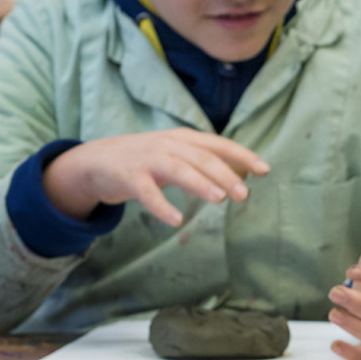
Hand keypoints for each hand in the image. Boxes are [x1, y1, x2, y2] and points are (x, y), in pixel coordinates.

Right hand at [41, 128, 269, 225]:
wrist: (95, 161)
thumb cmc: (145, 161)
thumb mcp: (176, 156)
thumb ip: (202, 163)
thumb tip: (238, 178)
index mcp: (183, 139)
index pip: (218, 144)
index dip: (242, 155)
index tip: (265, 170)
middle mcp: (168, 145)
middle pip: (202, 157)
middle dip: (226, 174)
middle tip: (245, 195)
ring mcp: (147, 159)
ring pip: (179, 169)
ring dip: (201, 183)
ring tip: (221, 199)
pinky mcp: (128, 176)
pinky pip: (147, 193)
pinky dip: (163, 206)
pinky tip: (177, 220)